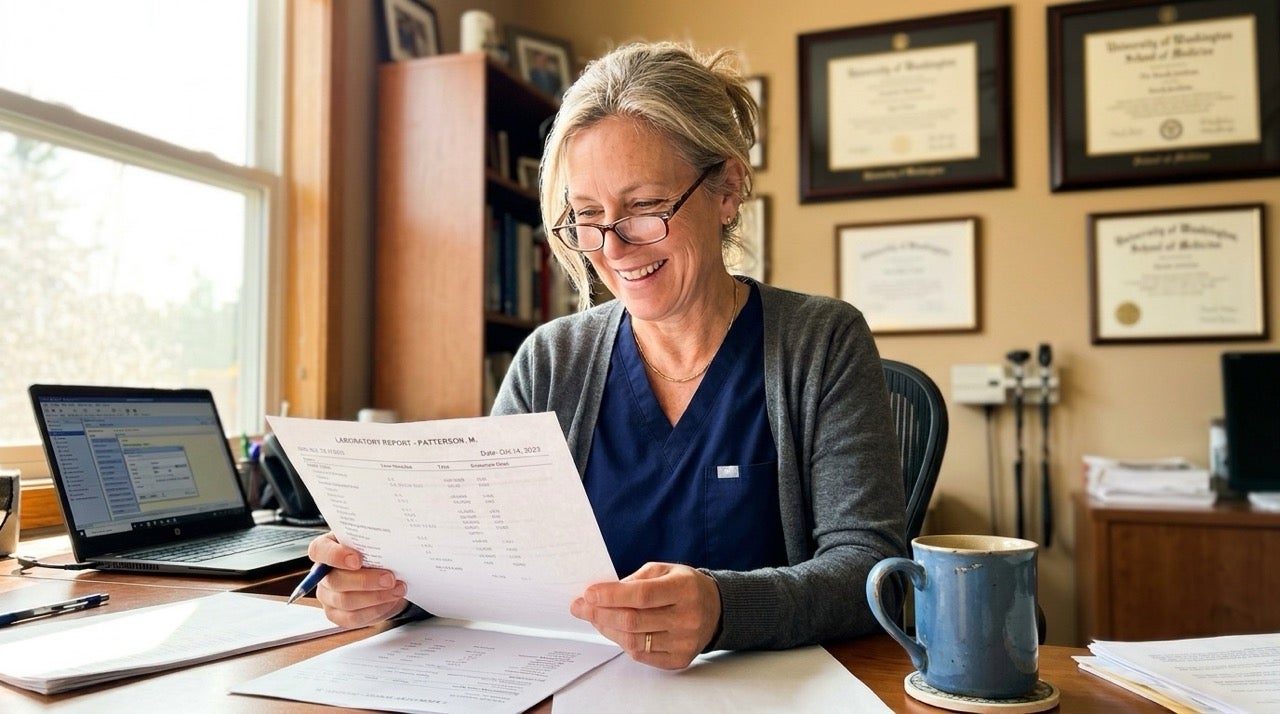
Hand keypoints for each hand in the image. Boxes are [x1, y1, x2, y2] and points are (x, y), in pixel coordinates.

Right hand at [307, 533, 406, 627]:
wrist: (382, 575)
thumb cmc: (373, 553)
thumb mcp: (372, 540)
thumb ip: (373, 539)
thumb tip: (390, 539)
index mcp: (326, 549)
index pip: (319, 550)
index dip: (335, 556)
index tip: (357, 560)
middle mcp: (322, 574)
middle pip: (336, 581)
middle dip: (365, 581)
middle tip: (390, 578)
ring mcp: (327, 596)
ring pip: (346, 601)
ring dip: (376, 596)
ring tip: (398, 589)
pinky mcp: (337, 615)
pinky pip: (353, 618)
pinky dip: (376, 609)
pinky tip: (391, 600)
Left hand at [570, 562, 720, 668]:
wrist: (716, 609)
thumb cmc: (684, 586)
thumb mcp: (663, 570)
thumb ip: (634, 580)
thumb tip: (601, 594)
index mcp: (684, 589)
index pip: (641, 595)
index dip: (611, 596)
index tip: (588, 593)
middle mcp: (687, 617)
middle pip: (633, 621)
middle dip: (600, 613)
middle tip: (580, 606)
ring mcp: (684, 642)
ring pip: (633, 641)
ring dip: (607, 629)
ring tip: (594, 617)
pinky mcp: (680, 659)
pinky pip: (641, 655)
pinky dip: (622, 642)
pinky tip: (614, 630)